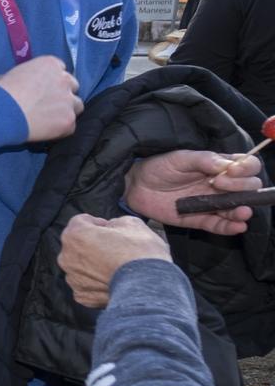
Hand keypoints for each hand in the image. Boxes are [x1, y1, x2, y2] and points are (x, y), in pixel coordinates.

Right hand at [0, 55, 82, 141]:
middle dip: (63, 94)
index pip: (61, 69)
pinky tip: (47, 131)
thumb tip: (19, 84)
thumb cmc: (1, 93)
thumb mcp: (10, 75)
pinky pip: (70, 126)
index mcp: (50, 64)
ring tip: (50, 119)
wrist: (2, 112)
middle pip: (73, 86)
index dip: (52, 80)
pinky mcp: (68, 120)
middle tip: (48, 103)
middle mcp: (64, 80)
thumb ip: (24, 78)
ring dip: (66, 110)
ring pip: (77, 106)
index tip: (44, 88)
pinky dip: (61, 129)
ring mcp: (68, 101)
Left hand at [58, 214, 169, 307]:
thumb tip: (112, 228)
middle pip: (78, 245)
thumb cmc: (140, 252)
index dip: (98, 223)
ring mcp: (72, 278)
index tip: (111, 229)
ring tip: (116, 267)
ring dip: (94, 265)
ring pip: (81, 267)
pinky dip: (97, 284)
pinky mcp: (82, 295)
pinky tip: (114, 281)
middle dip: (94, 245)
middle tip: (116, 249)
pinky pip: (87, 285)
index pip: (81, 222)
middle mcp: (66, 256)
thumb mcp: (132, 223)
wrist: (148, 285)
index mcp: (75, 234)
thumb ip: (114, 222)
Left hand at [124, 149, 262, 235]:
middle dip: (242, 187)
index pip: (247, 166)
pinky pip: (218, 225)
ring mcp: (211, 203)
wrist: (136, 185)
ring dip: (242, 211)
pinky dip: (229, 227)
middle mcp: (221, 185)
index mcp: (220, 166)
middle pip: (248, 188)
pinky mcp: (199, 219)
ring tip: (241, 212)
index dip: (246, 168)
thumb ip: (203, 159)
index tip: (231, 170)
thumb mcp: (180, 158)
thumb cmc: (159, 166)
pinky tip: (237, 226)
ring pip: (236, 209)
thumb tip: (226, 165)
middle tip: (219, 184)